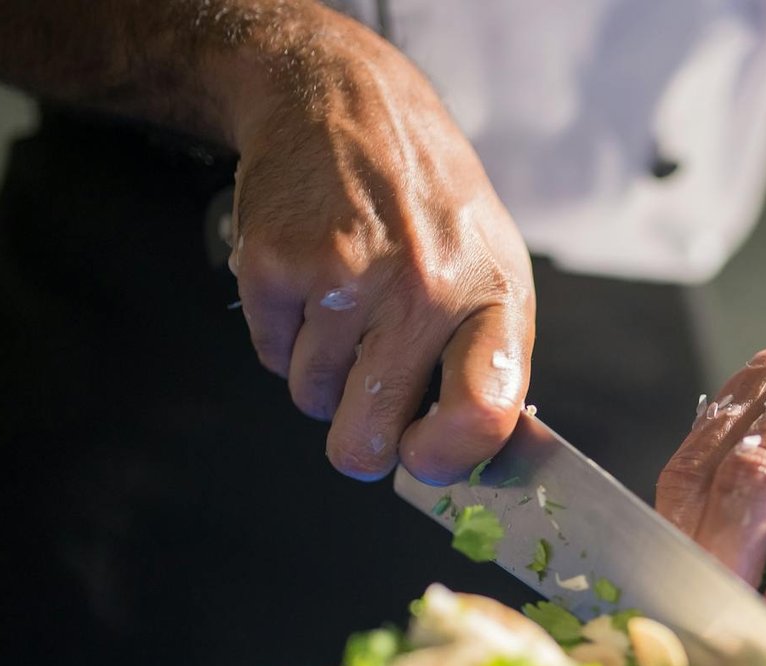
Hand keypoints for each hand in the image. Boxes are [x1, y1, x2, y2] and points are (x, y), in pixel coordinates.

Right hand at [224, 10, 532, 482]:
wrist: (347, 102)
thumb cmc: (430, 202)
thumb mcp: (493, 271)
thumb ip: (488, 366)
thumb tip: (474, 464)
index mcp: (495, 300)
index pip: (483, 413)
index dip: (445, 460)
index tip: (424, 458)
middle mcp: (427, 291)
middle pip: (368, 438)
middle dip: (358, 441)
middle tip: (366, 405)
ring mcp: (350, 277)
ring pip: (312, 399)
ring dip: (322, 373)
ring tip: (348, 307)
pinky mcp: (279, 263)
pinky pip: (270, 356)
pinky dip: (283, 334)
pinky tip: (312, 282)